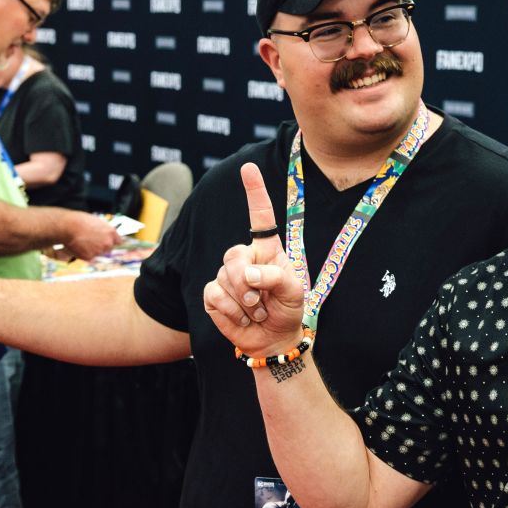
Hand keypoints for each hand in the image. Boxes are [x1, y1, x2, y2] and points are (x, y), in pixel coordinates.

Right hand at [62, 211, 122, 259]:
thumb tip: (104, 234)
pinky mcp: (90, 257)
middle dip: (102, 246)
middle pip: (109, 249)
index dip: (112, 241)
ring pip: (98, 253)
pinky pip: (89, 257)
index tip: (108, 242)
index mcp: (111, 232)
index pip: (118, 241)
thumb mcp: (96, 222)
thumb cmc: (80, 221)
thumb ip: (103, 230)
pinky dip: (84, 254)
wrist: (68, 226)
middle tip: (91, 242)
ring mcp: (99, 251)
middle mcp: (108, 243)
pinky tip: (78, 246)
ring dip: (92, 250)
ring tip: (82, 241)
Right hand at [202, 163, 305, 357]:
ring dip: (244, 302)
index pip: (259, 216)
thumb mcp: (294, 292)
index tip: (248, 167)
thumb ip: (275, 277)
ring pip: (223, 278)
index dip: (254, 191)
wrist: (273, 340)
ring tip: (256, 312)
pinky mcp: (213, 295)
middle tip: (260, 301)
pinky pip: (214, 295)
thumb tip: (247, 273)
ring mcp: (226, 275)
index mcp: (267, 250)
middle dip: (247, 282)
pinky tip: (242, 319)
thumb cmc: (287, 310)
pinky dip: (231, 312)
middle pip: (233, 256)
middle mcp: (245, 257)